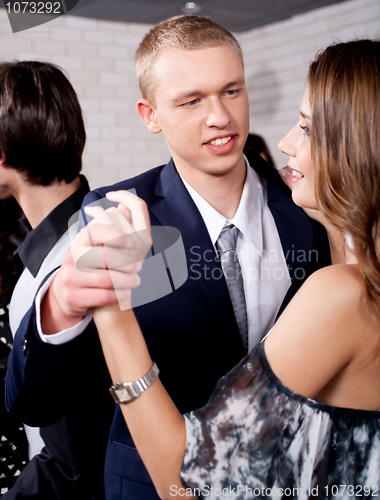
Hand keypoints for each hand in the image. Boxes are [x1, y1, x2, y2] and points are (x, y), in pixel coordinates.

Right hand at [41, 191, 151, 332]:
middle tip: (140, 266)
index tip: (133, 244)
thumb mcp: (97, 243)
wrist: (69, 292)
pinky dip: (118, 294)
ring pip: (106, 278)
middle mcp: (72, 255)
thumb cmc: (91, 264)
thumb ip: (113, 225)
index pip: (98, 230)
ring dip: (127, 280)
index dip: (118, 235)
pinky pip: (101, 296)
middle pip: (105, 256)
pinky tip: (126, 292)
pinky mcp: (73, 296)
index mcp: (80, 239)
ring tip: (136, 280)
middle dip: (128, 262)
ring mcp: (70, 276)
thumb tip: (126, 204)